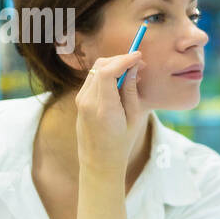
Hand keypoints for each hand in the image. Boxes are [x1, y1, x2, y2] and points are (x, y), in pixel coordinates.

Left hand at [74, 51, 144, 173]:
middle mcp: (88, 101)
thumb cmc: (121, 143)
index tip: (139, 57)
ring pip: (97, 69)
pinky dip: (108, 73)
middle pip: (101, 66)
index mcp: (104, 108)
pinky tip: (122, 80)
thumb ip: (131, 91)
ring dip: (115, 65)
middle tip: (140, 64)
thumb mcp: (134, 118)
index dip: (124, 60)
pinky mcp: (79, 100)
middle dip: (121, 59)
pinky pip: (94, 78)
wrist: (99, 161)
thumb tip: (134, 68)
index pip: (108, 72)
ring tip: (134, 73)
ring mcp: (81, 100)